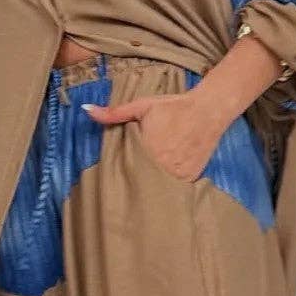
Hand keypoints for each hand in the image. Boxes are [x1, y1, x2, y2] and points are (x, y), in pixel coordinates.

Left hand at [82, 88, 227, 182]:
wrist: (209, 110)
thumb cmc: (173, 107)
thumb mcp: (142, 106)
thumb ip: (114, 113)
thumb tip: (86, 110)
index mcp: (146, 150)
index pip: (125, 170)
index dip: (119, 174)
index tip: (112, 178)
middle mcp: (161, 166)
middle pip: (140, 182)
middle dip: (133, 183)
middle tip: (127, 185)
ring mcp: (177, 174)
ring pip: (157, 188)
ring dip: (150, 187)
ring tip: (141, 189)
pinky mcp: (190, 178)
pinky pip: (174, 189)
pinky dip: (167, 188)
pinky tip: (160, 188)